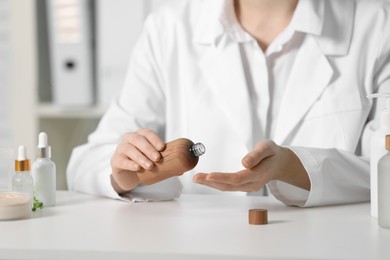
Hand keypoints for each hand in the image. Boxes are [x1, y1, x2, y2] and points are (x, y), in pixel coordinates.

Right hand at [110, 128, 164, 193]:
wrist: (128, 176)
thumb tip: (181, 169)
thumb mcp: (154, 161)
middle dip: (148, 148)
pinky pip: (121, 160)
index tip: (162, 148)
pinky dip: (130, 163)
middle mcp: (129, 140)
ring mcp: (120, 149)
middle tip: (157, 158)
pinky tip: (137, 168)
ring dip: (140, 157)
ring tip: (149, 166)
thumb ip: (166, 163)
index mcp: (140, 136)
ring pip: (129, 149)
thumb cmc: (143, 164)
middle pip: (137, 139)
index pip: (147, 133)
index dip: (154, 139)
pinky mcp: (115, 161)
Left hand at [192, 140, 309, 191]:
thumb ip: (257, 154)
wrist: (280, 163)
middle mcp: (252, 184)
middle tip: (196, 178)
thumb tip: (244, 163)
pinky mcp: (245, 186)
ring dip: (211, 184)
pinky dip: (216, 184)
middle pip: (229, 186)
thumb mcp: (267, 147)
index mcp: (258, 174)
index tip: (208, 175)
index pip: (237, 178)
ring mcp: (248, 187)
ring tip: (197, 179)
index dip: (222, 178)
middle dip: (211, 182)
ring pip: (227, 188)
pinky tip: (207, 180)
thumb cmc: (272, 153)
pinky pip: (229, 186)